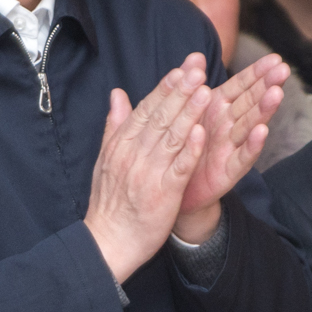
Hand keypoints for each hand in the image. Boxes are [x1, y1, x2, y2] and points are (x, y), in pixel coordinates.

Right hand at [85, 62, 212, 282]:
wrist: (108, 243)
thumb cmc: (110, 203)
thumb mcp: (105, 159)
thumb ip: (115, 125)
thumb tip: (117, 94)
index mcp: (122, 144)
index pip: (147, 109)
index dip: (166, 87)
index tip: (182, 68)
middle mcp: (134, 154)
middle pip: (161, 117)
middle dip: (181, 91)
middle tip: (198, 69)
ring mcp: (149, 173)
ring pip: (172, 137)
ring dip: (189, 112)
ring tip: (206, 91)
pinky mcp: (162, 193)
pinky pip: (178, 168)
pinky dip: (190, 149)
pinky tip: (201, 132)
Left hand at [175, 54, 287, 242]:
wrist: (176, 189)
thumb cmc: (185, 147)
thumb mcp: (187, 113)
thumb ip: (193, 86)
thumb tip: (196, 55)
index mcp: (217, 109)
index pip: (240, 86)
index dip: (257, 72)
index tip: (275, 58)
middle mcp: (229, 126)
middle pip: (250, 102)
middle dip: (267, 85)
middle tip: (283, 71)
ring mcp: (231, 147)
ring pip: (250, 125)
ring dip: (264, 110)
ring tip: (276, 94)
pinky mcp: (229, 171)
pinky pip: (242, 156)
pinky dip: (252, 145)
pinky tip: (263, 132)